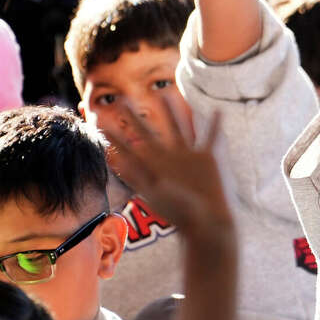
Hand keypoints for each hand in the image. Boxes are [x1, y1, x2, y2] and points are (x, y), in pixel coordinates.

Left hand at [103, 98, 232, 241]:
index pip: (130, 149)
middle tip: (124, 101)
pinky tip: (218, 111)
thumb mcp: (154, 191)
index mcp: (154, 168)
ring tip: (167, 95)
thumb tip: (113, 159)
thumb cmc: (180, 212)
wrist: (206, 224)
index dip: (116, 137)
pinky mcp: (208, 158)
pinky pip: (211, 136)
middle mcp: (169, 160)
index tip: (102, 122)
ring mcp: (188, 157)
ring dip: (173, 112)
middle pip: (149, 134)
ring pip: (179, 128)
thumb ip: (136, 173)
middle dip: (136, 120)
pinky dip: (215, 124)